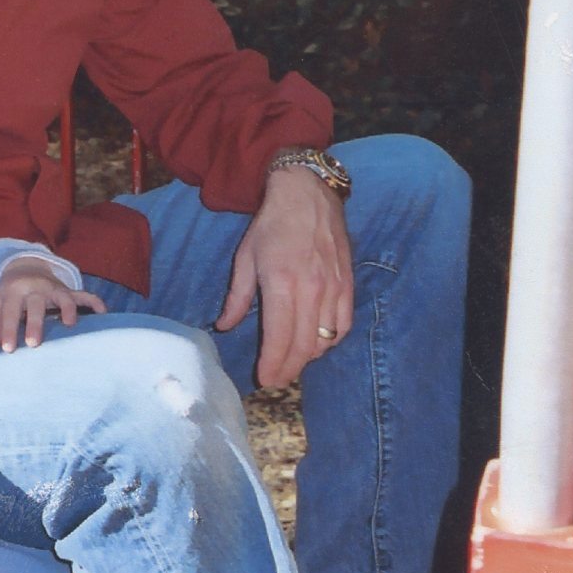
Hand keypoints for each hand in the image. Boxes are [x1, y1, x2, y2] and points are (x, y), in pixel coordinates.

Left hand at [0, 259, 104, 352]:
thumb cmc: (12, 292)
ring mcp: (55, 289)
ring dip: (67, 310)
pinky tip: (102, 314)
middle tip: (33, 344)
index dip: (9, 330)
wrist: (26, 266)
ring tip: (70, 325)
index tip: (8, 350)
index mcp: (15, 291)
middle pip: (36, 305)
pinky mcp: (69, 292)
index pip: (11, 311)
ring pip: (63, 298)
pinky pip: (84, 296)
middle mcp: (36, 288)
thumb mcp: (1, 301)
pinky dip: (94, 303)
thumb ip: (0, 320)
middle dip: (35, 324)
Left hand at [213, 167, 352, 387]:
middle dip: (289, 369)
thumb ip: (238, 297)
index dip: (272, 365)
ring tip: (292, 360)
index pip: (279, 338)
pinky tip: (317, 342)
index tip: (264, 379)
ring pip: (324, 340)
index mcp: (282, 283)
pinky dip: (330, 340)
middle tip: (276, 379)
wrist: (307, 194)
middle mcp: (311, 290)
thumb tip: (225, 326)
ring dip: (308, 356)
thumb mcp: (245, 257)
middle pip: (303, 346)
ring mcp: (333, 288)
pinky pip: (343, 325)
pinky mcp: (348, 284)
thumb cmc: (272, 224)